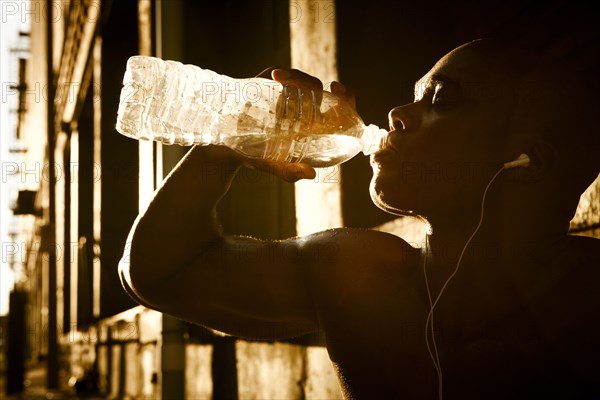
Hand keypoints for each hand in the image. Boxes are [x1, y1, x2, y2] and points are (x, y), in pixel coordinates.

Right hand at [242, 67, 356, 181]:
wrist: (226, 147)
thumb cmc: (254, 156)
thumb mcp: (273, 166)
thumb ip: (289, 171)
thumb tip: (310, 174)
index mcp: (311, 125)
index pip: (338, 107)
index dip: (345, 97)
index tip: (338, 90)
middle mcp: (300, 107)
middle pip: (322, 89)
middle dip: (323, 86)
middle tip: (322, 89)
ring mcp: (285, 95)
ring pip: (302, 79)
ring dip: (300, 80)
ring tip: (288, 84)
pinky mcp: (270, 85)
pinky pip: (283, 74)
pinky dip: (284, 75)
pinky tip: (277, 77)